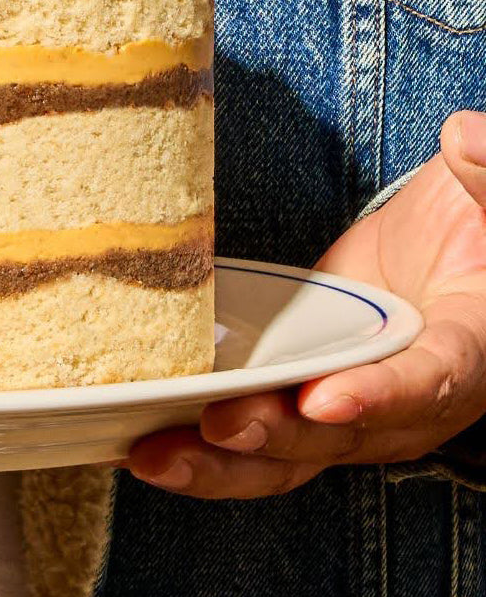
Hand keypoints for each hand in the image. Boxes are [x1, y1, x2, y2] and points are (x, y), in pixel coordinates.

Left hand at [128, 110, 485, 498]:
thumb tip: (467, 136)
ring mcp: (350, 402)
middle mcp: (409, 398)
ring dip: (221, 460)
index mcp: (469, 350)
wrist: (459, 246)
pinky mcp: (302, 388)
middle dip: (274, 437)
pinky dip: (203, 441)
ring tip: (153, 457)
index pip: (430, 380)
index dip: (377, 397)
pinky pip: (257, 425)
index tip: (322, 402)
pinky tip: (144, 439)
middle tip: (215, 428)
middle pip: (341, 436)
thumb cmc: (478, 226)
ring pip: (289, 451)